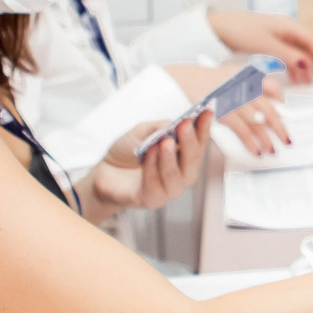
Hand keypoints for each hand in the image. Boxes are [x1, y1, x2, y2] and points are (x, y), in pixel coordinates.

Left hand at [87, 109, 210, 218]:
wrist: (105, 171)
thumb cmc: (127, 151)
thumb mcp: (142, 131)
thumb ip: (160, 127)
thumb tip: (175, 122)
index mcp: (183, 156)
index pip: (199, 143)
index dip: (204, 128)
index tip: (207, 112)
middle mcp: (181, 174)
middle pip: (192, 160)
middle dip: (190, 142)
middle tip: (185, 125)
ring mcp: (168, 189)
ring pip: (176, 176)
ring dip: (171, 158)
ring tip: (165, 142)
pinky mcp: (151, 199)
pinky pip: (155, 185)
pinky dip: (152, 168)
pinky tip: (148, 154)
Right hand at [167, 63, 288, 155]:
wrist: (178, 82)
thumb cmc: (202, 83)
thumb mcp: (228, 77)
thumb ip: (247, 88)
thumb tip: (268, 105)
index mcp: (246, 75)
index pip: (271, 86)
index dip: (280, 100)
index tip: (284, 110)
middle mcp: (243, 85)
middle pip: (268, 109)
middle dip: (280, 127)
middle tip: (286, 139)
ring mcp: (233, 98)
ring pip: (257, 122)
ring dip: (267, 139)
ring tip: (272, 149)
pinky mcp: (222, 111)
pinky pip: (242, 130)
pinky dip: (251, 142)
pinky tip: (256, 150)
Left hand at [205, 11, 312, 82]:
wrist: (219, 28)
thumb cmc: (240, 30)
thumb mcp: (266, 45)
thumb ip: (287, 54)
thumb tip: (305, 63)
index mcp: (286, 25)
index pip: (311, 39)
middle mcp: (285, 28)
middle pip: (307, 45)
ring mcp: (278, 35)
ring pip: (298, 51)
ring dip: (304, 66)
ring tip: (308, 81)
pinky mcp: (271, 42)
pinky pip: (288, 54)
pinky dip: (293, 66)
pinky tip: (294, 77)